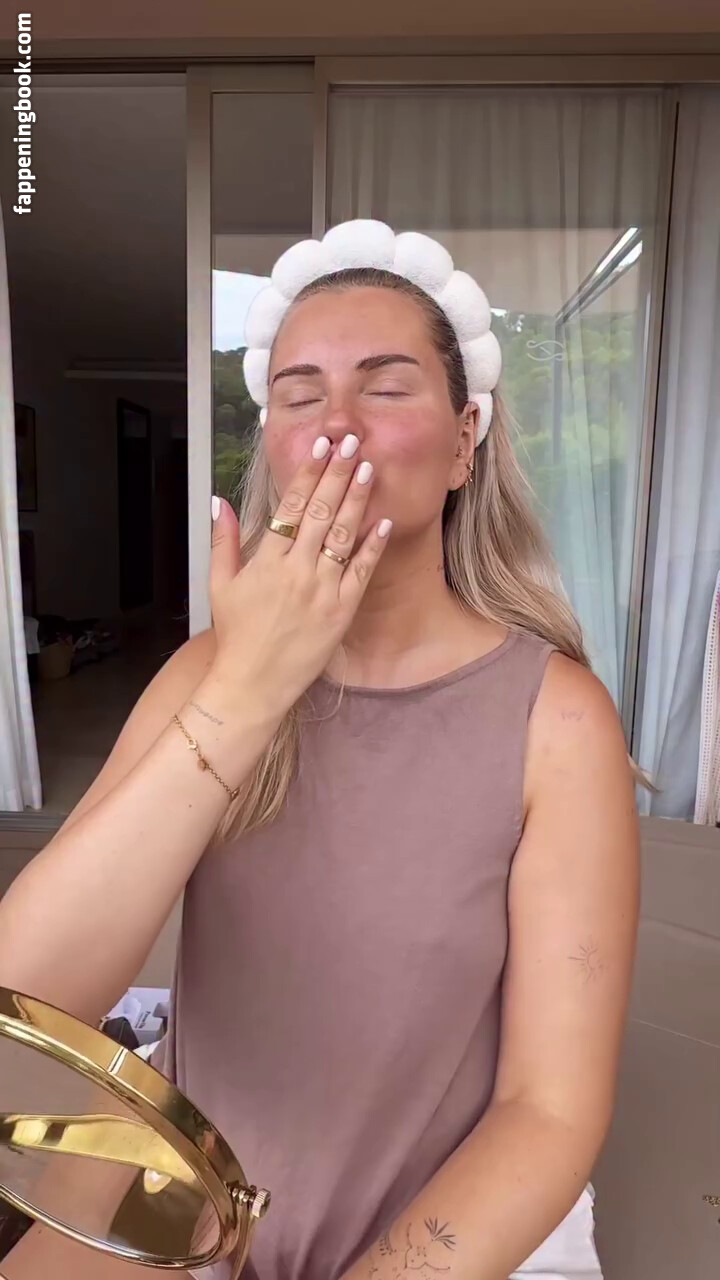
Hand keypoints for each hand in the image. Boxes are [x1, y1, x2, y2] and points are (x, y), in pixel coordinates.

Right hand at [208, 433, 391, 714]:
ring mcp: (322, 591)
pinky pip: (360, 572)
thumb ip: (223, 540)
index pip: (291, 506)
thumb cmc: (236, 635)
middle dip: (338, 474)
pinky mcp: (341, 612)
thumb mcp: (220, 585)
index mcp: (266, 562)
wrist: (254, 683)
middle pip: (321, 512)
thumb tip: (218, 501)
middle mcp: (297, 571)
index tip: (322, 446)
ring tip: (369, 469)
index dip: (308, 473)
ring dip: (357, 500)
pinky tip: (383, 522)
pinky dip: (372, 546)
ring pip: (343, 536)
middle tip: (353, 442)